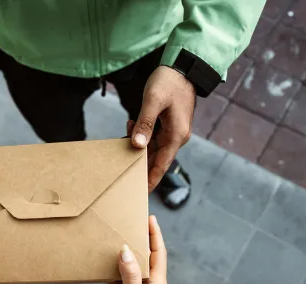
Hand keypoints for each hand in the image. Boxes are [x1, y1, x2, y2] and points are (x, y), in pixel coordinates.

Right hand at [108, 215, 167, 283]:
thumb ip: (129, 274)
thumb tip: (126, 250)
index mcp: (158, 283)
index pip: (158, 252)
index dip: (155, 235)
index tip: (150, 218)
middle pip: (147, 258)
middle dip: (141, 242)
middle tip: (131, 225)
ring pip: (134, 269)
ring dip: (126, 257)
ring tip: (117, 242)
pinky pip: (123, 282)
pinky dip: (115, 274)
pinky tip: (104, 269)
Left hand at [130, 66, 195, 191]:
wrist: (183, 67)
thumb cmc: (169, 82)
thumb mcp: (153, 101)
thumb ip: (145, 124)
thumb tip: (137, 146)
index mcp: (176, 135)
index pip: (161, 165)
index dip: (150, 179)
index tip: (141, 193)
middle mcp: (177, 137)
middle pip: (156, 159)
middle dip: (139, 163)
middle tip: (122, 172)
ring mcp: (173, 131)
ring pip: (152, 147)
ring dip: (137, 145)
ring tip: (123, 138)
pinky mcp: (169, 124)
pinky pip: (153, 137)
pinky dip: (141, 135)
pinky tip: (131, 125)